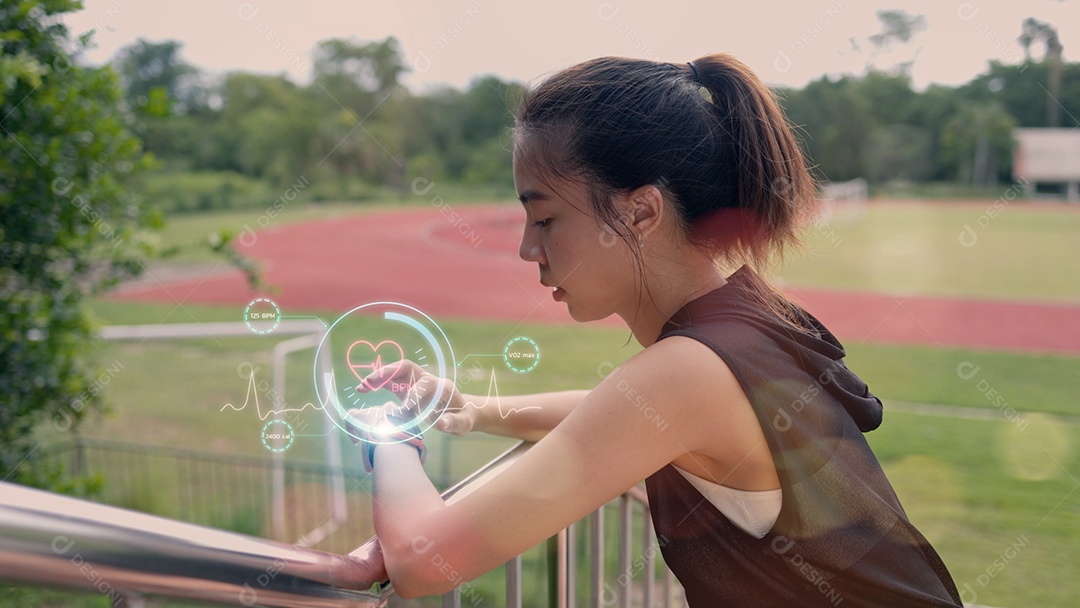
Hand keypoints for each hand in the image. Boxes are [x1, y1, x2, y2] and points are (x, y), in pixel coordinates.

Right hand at [356, 359, 475, 434]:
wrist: (461, 413)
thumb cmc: (463, 418)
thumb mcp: (463, 423)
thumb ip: (454, 423)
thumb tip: (441, 424)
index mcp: (441, 386)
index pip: (425, 384)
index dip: (414, 395)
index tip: (403, 409)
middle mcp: (427, 379)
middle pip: (406, 368)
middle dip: (389, 373)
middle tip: (371, 382)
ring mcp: (415, 383)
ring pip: (395, 373)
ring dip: (378, 377)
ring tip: (362, 386)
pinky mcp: (406, 389)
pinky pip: (390, 382)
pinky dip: (377, 384)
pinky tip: (364, 389)